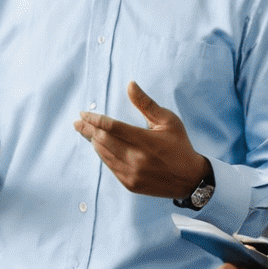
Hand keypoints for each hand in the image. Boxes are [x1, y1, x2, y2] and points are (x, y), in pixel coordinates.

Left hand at [75, 81, 206, 197]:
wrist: (189, 179)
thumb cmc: (179, 145)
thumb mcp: (168, 121)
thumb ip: (146, 104)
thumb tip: (130, 84)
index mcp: (146, 141)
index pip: (112, 127)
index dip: (94, 119)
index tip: (83, 114)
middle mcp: (136, 158)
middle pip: (103, 141)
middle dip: (87, 129)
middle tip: (78, 122)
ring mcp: (132, 173)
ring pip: (104, 154)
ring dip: (93, 142)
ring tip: (86, 132)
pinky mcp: (130, 184)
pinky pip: (110, 166)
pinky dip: (103, 154)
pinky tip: (99, 147)